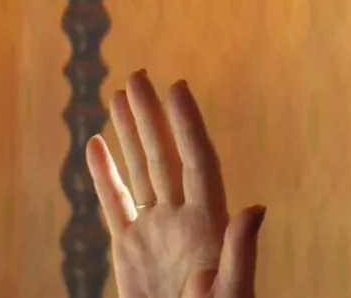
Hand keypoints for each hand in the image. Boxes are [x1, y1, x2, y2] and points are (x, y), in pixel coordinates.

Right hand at [87, 70, 265, 297]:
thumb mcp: (233, 296)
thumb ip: (242, 254)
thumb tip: (255, 207)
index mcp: (209, 226)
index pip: (197, 163)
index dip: (188, 124)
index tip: (176, 86)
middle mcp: (183, 220)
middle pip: (166, 156)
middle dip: (151, 115)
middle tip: (138, 75)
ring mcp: (155, 233)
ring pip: (141, 171)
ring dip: (130, 133)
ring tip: (119, 94)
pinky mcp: (130, 251)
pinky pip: (115, 204)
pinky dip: (104, 175)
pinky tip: (95, 145)